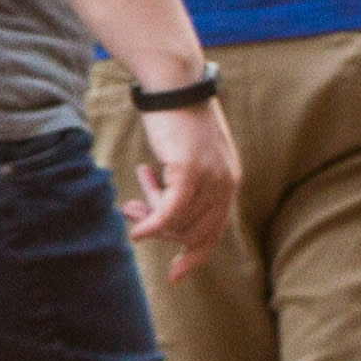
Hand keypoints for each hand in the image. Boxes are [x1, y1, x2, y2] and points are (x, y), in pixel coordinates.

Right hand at [115, 93, 241, 262]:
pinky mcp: (189, 169)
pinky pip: (170, 210)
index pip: (213, 231)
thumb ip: (186, 186)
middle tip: (131, 212)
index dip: (194, 255)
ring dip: (149, 213)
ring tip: (133, 194)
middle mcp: (226, 182)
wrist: (174, 85)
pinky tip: (136, 229)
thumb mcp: (189, 157)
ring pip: (176, 220)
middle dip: (160, 230)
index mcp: (230, 181)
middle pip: (190, 231)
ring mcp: (210, 177)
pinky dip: (152, 224)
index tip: (175, 276)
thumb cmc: (176, 119)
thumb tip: (166, 218)